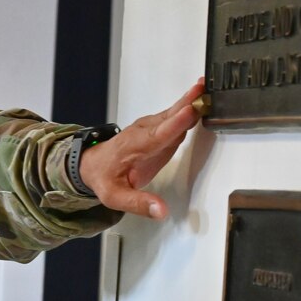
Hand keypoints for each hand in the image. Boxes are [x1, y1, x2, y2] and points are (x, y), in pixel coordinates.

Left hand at [78, 78, 205, 219]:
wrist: (93, 164)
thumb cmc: (104, 176)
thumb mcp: (115, 196)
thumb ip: (139, 203)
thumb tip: (161, 210)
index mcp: (134, 147)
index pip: (158, 135)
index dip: (176, 123)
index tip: (190, 111)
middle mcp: (144, 133)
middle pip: (169, 117)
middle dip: (187, 103)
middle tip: (204, 90)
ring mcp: (152, 129)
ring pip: (174, 113)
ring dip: (191, 101)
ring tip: (208, 90)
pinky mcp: (159, 130)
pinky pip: (176, 117)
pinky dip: (190, 108)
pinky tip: (202, 102)